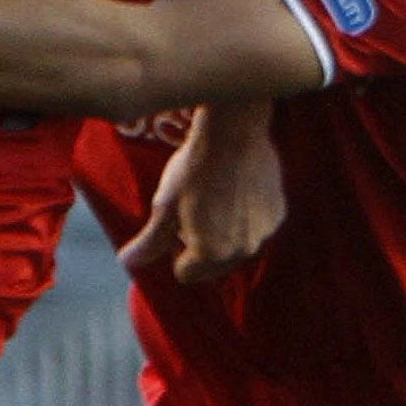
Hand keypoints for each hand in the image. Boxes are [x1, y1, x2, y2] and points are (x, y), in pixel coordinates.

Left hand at [120, 117, 284, 284]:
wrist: (233, 133)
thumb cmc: (193, 169)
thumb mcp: (165, 206)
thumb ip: (150, 241)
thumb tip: (127, 263)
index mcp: (210, 254)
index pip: (185, 273)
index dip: (174, 249)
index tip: (175, 223)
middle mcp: (241, 251)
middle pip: (212, 268)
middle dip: (200, 249)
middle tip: (193, 212)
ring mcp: (264, 234)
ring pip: (235, 250)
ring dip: (224, 236)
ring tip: (214, 200)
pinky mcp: (278, 215)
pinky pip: (256, 230)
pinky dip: (245, 220)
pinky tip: (236, 191)